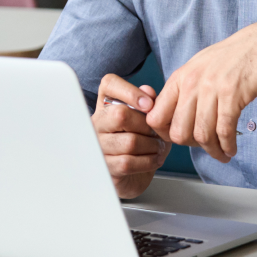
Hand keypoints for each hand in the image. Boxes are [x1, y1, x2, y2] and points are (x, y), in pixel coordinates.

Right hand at [92, 74, 170, 198]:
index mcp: (107, 102)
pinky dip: (148, 161)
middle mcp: (98, 121)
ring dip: (151, 146)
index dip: (130, 91)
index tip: (149, 104)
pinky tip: (154, 159)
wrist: (134, 173)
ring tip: (158, 146)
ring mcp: (98, 144)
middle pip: (121, 114)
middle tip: (156, 131)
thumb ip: (149, 101)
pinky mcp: (104, 166)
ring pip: (129, 142)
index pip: (109, 84)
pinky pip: (128, 162)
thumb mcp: (148, 117)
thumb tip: (148, 91)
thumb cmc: (141, 138)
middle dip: (147, 125)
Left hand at [146, 17, 256, 162]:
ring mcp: (211, 87)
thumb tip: (173, 120)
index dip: (165, 134)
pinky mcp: (233, 94)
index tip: (181, 139)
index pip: (155, 116)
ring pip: (202, 135)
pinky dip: (228, 146)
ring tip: (222, 153)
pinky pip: (224, 131)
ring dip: (213, 151)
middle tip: (204, 146)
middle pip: (178, 132)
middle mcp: (192, 82)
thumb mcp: (200, 68)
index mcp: (180, 77)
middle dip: (191, 146)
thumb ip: (185, 90)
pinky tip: (231, 148)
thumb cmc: (233, 57)